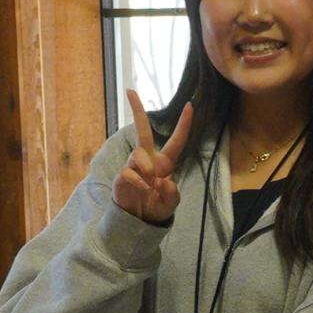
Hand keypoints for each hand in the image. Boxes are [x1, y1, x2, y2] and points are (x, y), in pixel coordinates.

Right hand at [113, 89, 189, 224]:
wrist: (139, 221)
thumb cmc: (157, 206)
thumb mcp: (171, 203)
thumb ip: (171, 193)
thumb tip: (160, 180)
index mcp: (166, 162)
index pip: (177, 140)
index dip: (184, 124)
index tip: (190, 105)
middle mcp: (149, 160)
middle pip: (142, 130)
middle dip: (137, 110)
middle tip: (131, 91)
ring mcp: (134, 166)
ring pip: (138, 152)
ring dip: (146, 165)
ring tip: (150, 180)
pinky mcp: (122, 176)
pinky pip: (128, 170)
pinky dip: (136, 178)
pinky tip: (143, 187)